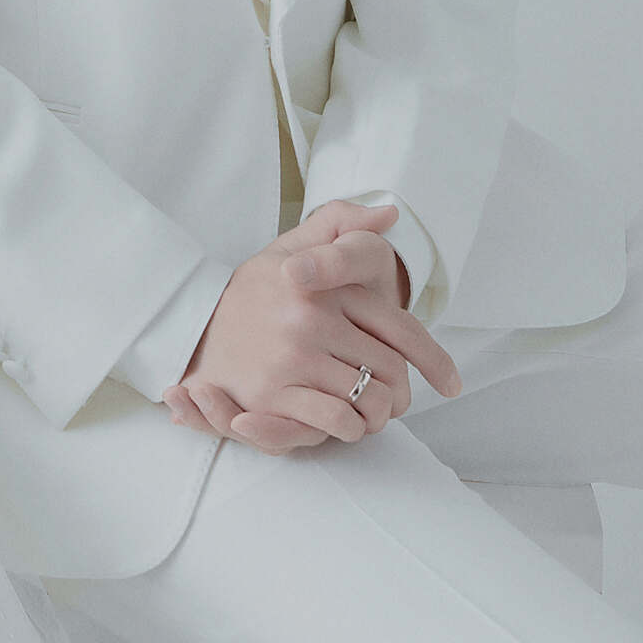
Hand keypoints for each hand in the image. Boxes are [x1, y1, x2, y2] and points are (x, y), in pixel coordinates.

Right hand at [161, 199, 461, 453]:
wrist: (190, 323)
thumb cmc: (251, 289)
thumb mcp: (289, 247)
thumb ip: (338, 227)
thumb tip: (390, 214)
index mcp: (324, 285)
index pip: (399, 328)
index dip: (434, 361)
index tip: (452, 384)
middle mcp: (311, 318)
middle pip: (389, 369)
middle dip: (400, 393)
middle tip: (398, 404)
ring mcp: (293, 356)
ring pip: (367, 398)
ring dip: (377, 414)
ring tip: (373, 415)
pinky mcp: (274, 393)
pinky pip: (337, 419)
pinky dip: (350, 427)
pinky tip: (347, 424)